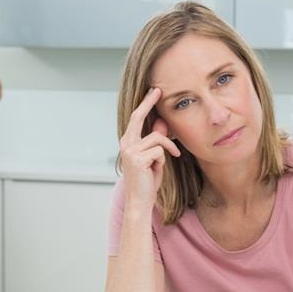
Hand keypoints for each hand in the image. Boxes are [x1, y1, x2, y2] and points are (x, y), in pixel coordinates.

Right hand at [118, 87, 180, 209]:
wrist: (139, 201)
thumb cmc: (147, 181)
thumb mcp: (154, 158)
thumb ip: (156, 141)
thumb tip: (161, 123)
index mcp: (128, 142)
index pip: (136, 119)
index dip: (145, 104)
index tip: (154, 91)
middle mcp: (126, 144)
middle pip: (138, 117)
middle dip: (149, 102)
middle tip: (159, 90)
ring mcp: (130, 151)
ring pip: (157, 138)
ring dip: (167, 149)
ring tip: (167, 161)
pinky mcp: (137, 158)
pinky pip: (159, 151)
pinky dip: (163, 160)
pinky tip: (156, 170)